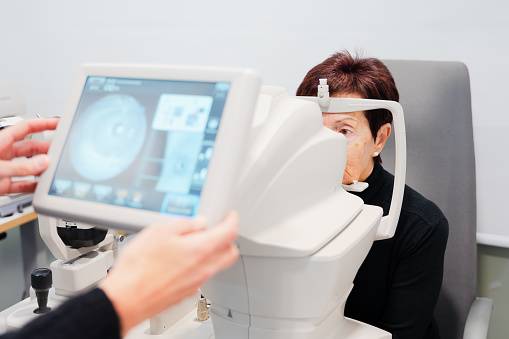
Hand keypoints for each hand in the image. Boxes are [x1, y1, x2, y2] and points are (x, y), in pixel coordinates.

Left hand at [0, 118, 58, 194]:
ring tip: (52, 171)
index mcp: (0, 141)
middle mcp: (3, 154)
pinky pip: (22, 184)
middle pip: (31, 148)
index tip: (60, 123)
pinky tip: (40, 187)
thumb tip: (42, 164)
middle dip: (47, 150)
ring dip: (40, 170)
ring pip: (28, 166)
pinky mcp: (1, 184)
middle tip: (61, 153)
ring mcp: (3, 169)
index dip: (45, 123)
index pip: (27, 128)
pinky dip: (32, 186)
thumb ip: (20, 168)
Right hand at [100, 211, 238, 335]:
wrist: (126, 298)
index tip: (230, 216)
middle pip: (230, 253)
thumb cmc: (140, 267)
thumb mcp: (159, 231)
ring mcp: (196, 283)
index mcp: (201, 250)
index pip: (229, 232)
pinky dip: (198, 266)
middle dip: (228, 240)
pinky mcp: (186, 293)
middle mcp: (203, 268)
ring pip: (216, 266)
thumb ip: (184, 224)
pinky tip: (181, 261)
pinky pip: (201, 276)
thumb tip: (197, 223)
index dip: (232, 220)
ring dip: (212, 254)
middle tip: (218, 230)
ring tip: (193, 244)